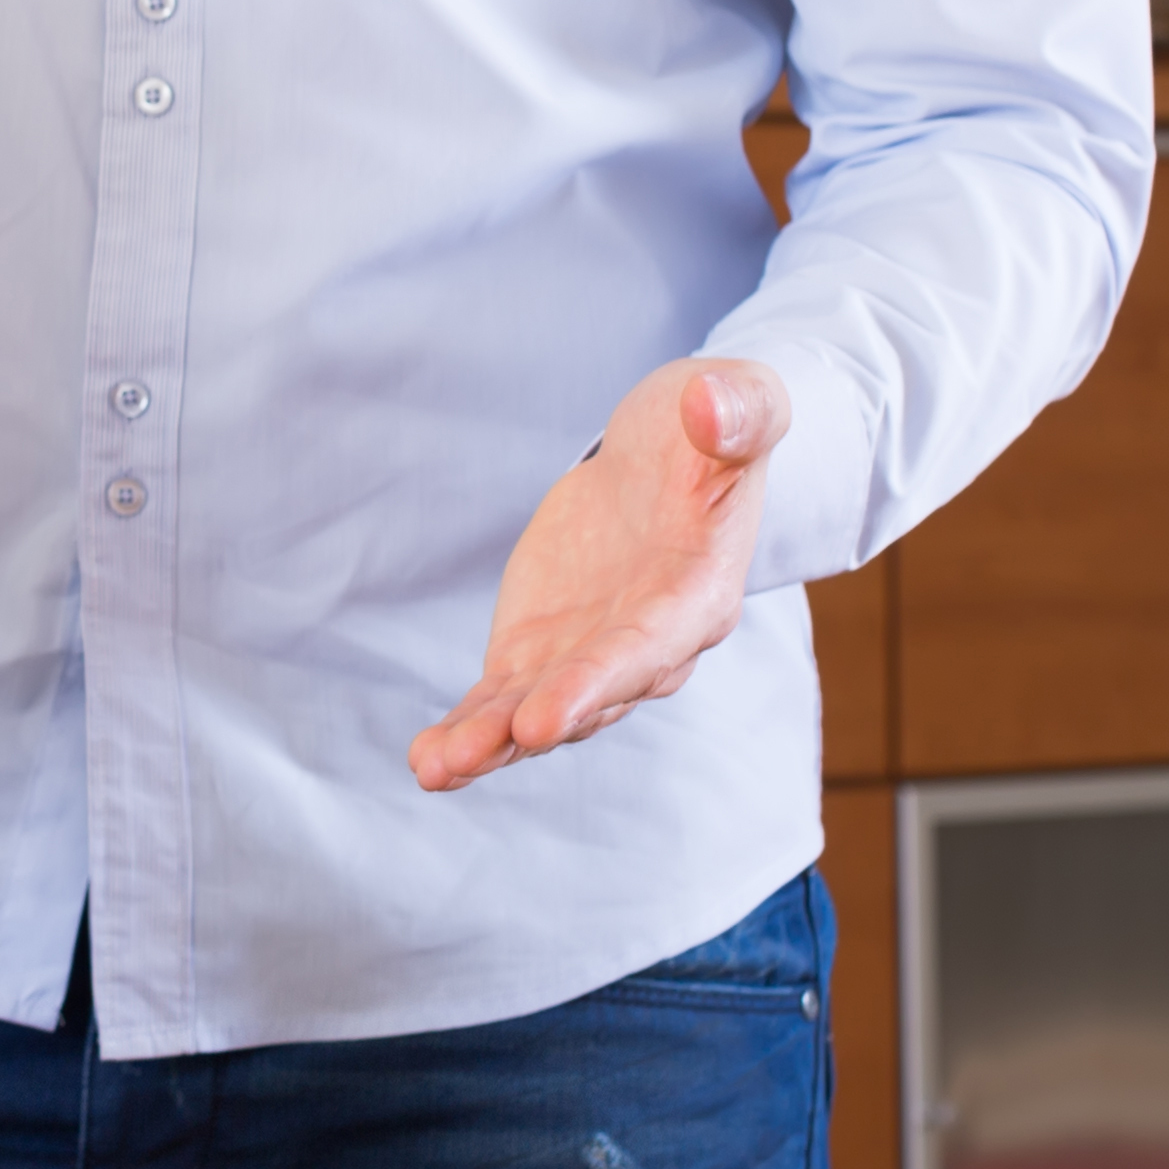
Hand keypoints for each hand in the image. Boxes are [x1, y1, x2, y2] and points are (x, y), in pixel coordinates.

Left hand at [411, 355, 792, 792]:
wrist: (673, 453)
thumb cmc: (711, 425)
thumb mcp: (736, 400)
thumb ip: (738, 410)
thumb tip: (711, 405)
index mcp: (698, 591)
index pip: (648, 647)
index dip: (599, 682)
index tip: (545, 718)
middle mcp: (650, 643)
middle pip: (593, 694)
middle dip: (540, 724)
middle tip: (485, 751)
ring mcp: (591, 653)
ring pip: (541, 711)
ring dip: (490, 743)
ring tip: (434, 768)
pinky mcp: (543, 650)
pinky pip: (505, 699)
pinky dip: (470, 728)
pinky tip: (429, 758)